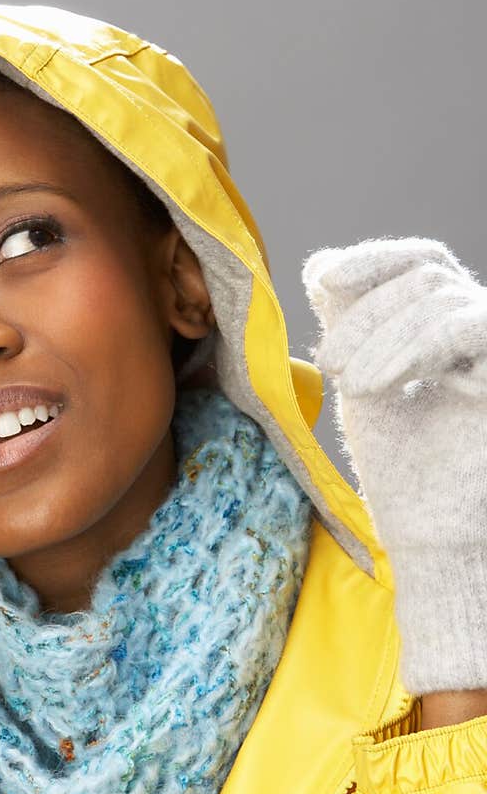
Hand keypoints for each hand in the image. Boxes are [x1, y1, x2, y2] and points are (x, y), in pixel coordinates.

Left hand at [302, 235, 486, 694]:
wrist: (428, 534)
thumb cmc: (401, 471)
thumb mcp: (364, 383)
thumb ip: (350, 327)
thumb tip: (322, 265)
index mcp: (448, 328)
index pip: (419, 263)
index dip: (373, 260)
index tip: (324, 282)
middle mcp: (481, 332)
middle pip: (424, 275)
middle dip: (364, 311)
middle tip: (330, 362)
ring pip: (438, 296)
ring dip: (379, 333)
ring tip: (349, 382)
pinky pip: (466, 325)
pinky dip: (413, 346)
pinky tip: (374, 384)